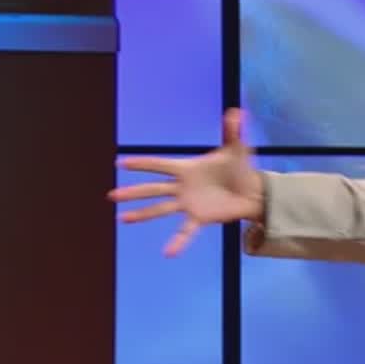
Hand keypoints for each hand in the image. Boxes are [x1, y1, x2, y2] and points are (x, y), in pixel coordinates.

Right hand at [107, 108, 264, 256]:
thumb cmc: (241, 169)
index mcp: (187, 168)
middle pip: (153, 189)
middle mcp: (183, 187)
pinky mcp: (200, 217)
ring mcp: (189, 203)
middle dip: (133, 192)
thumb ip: (235, 131)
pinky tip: (168, 253)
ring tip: (122, 218)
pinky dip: (178, 242)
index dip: (142, 163)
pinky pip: (186, 231)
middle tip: (111, 195)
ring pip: (160, 208)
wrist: (253, 192)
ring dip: (142, 214)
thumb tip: (238, 110)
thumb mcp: (237, 149)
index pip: (160, 165)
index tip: (120, 162)